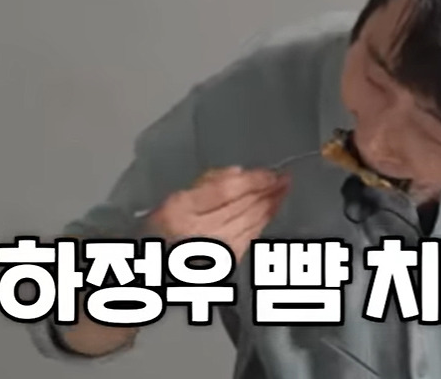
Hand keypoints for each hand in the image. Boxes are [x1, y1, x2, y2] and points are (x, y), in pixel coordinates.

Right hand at [143, 166, 289, 260]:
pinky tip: (270, 211)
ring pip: (252, 222)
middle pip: (244, 206)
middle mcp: (199, 232)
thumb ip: (206, 183)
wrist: (155, 269)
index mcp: (180, 210)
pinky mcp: (224, 262)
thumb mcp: (175, 197)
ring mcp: (214, 250)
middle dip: (268, 191)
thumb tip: (239, 174)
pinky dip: (263, 222)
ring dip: (271, 206)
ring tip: (282, 192)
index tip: (270, 172)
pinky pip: (250, 237)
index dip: (254, 180)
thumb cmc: (163, 228)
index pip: (227, 191)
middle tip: (285, 178)